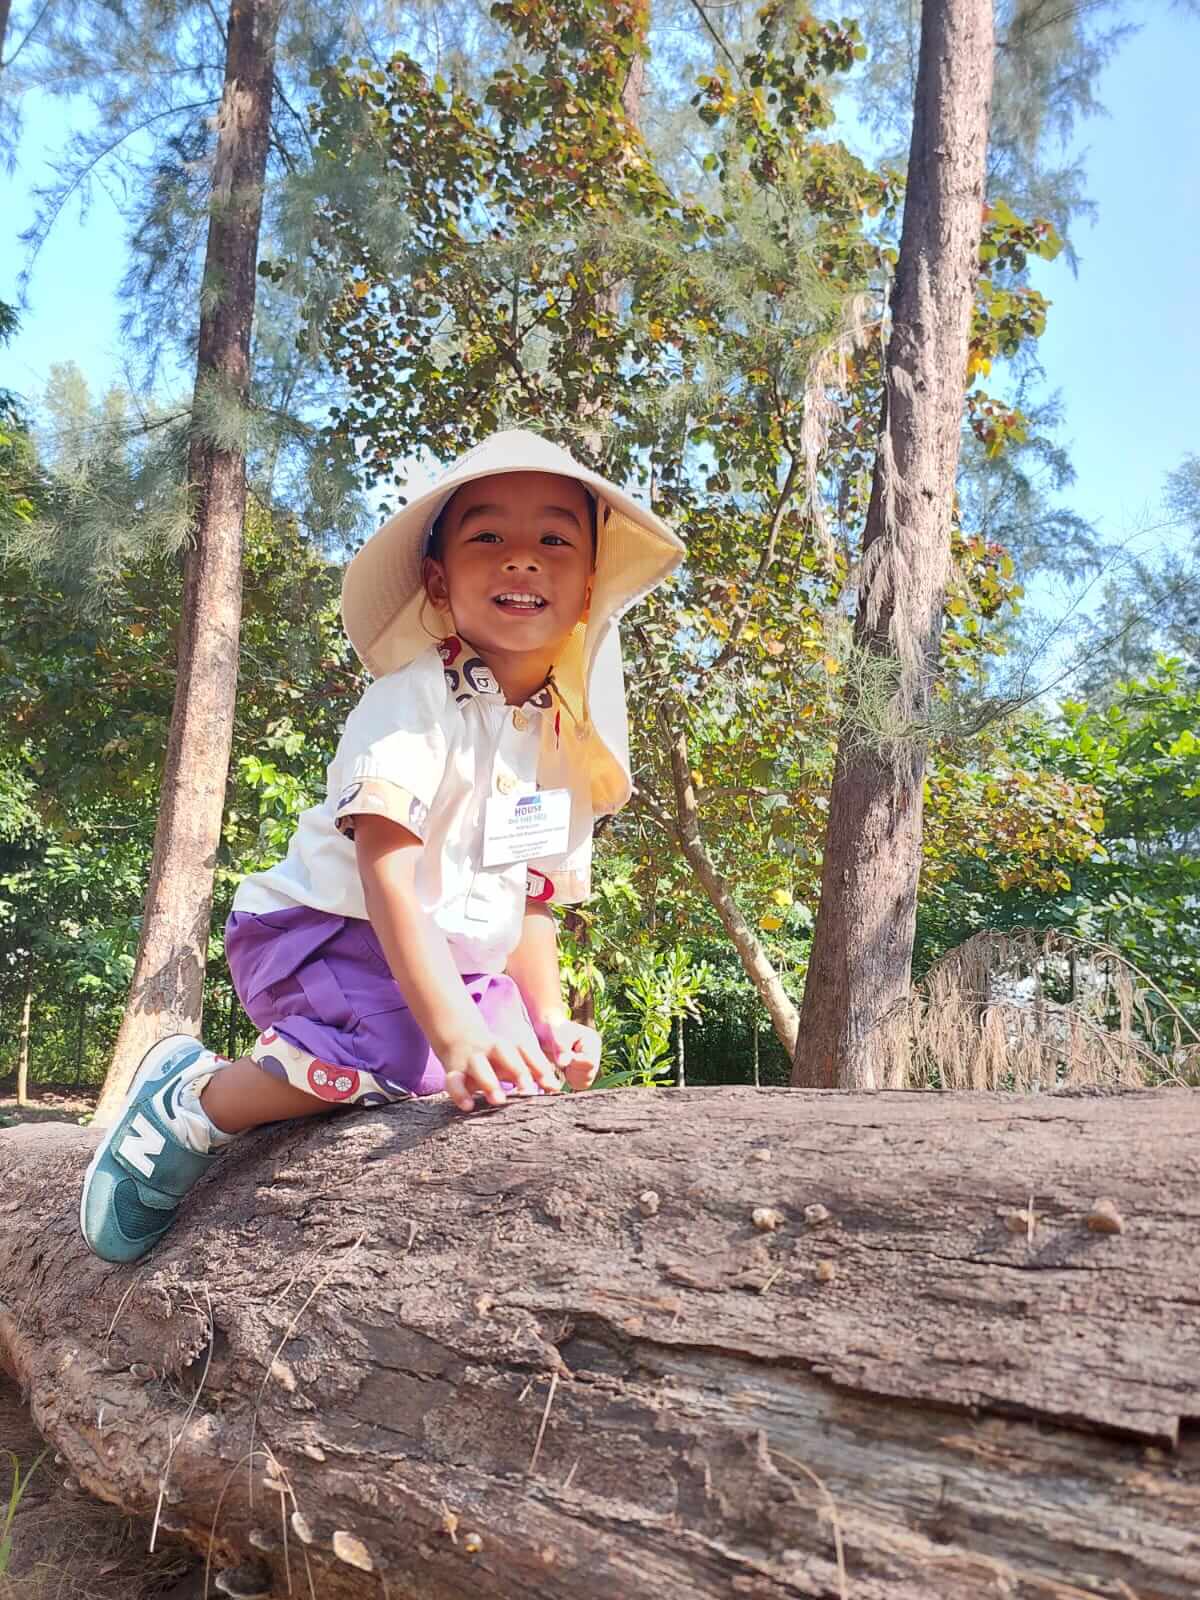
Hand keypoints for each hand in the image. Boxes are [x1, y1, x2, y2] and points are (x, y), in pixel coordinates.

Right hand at [439, 1030, 562, 1112]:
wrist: (457, 1039)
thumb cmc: (495, 1058)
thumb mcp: (513, 1061)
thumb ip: (534, 1073)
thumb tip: (555, 1089)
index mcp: (507, 1046)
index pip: (526, 1050)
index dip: (539, 1066)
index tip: (551, 1086)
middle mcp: (489, 1049)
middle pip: (504, 1051)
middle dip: (517, 1069)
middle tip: (528, 1091)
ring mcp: (470, 1059)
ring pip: (478, 1065)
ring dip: (489, 1081)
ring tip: (499, 1100)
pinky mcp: (453, 1072)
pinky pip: (453, 1081)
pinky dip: (459, 1093)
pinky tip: (468, 1106)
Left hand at [535, 1014, 601, 1091]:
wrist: (547, 1032)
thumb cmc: (551, 1029)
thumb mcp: (555, 1034)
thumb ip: (560, 1047)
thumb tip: (564, 1063)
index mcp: (593, 1041)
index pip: (589, 1063)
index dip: (574, 1063)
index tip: (562, 1056)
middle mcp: (595, 1053)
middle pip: (589, 1075)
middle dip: (572, 1071)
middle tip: (562, 1060)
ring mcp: (591, 1064)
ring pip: (585, 1082)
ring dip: (571, 1077)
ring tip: (563, 1064)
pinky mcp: (583, 1072)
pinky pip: (580, 1085)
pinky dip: (570, 1080)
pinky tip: (564, 1070)